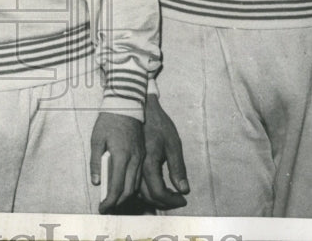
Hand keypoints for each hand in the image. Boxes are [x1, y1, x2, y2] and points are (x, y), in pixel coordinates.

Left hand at [90, 111, 143, 212]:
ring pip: (136, 184)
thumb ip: (96, 161)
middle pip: (128, 189)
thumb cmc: (108, 121)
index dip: (110, 201)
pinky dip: (131, 185)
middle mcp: (134, 159)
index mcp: (122, 156)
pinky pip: (139, 175)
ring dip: (125, 195)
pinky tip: (123, 187)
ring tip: (114, 200)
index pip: (116, 186)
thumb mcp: (97, 139)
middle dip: (118, 202)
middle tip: (107, 207)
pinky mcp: (142, 154)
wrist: (126, 104)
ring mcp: (140, 156)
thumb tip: (96, 181)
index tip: (103, 208)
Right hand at [139, 94, 188, 209]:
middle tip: (177, 199)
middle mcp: (136, 168)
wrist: (141, 108)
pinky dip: (147, 191)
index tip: (183, 200)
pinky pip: (135, 184)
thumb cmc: (158, 124)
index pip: (158, 193)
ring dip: (155, 199)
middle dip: (164, 203)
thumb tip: (184, 190)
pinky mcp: (128, 163)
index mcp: (148, 164)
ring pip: (139, 193)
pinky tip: (157, 186)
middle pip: (148, 197)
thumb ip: (178, 168)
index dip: (172, 201)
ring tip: (169, 195)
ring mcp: (130, 165)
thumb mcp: (173, 144)